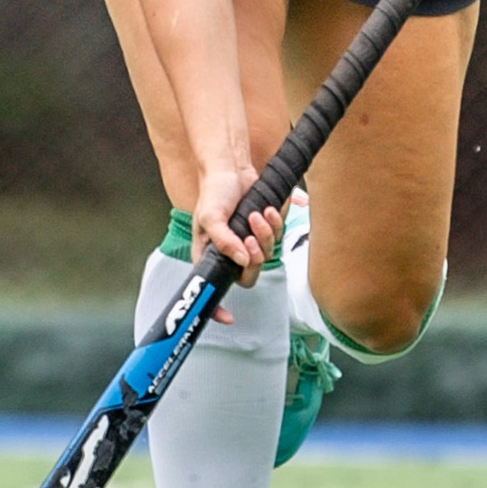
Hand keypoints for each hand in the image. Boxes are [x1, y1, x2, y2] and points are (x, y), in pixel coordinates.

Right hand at [191, 160, 282, 314]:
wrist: (232, 169)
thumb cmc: (214, 192)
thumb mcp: (210, 216)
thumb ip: (223, 240)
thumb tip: (242, 260)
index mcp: (210, 256)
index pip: (213, 289)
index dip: (217, 307)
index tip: (228, 317)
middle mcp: (229, 255)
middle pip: (248, 277)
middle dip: (254, 259)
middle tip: (251, 239)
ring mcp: (248, 244)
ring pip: (265, 257)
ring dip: (264, 235)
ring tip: (256, 215)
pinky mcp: (264, 233)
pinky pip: (276, 240)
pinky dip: (274, 225)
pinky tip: (267, 210)